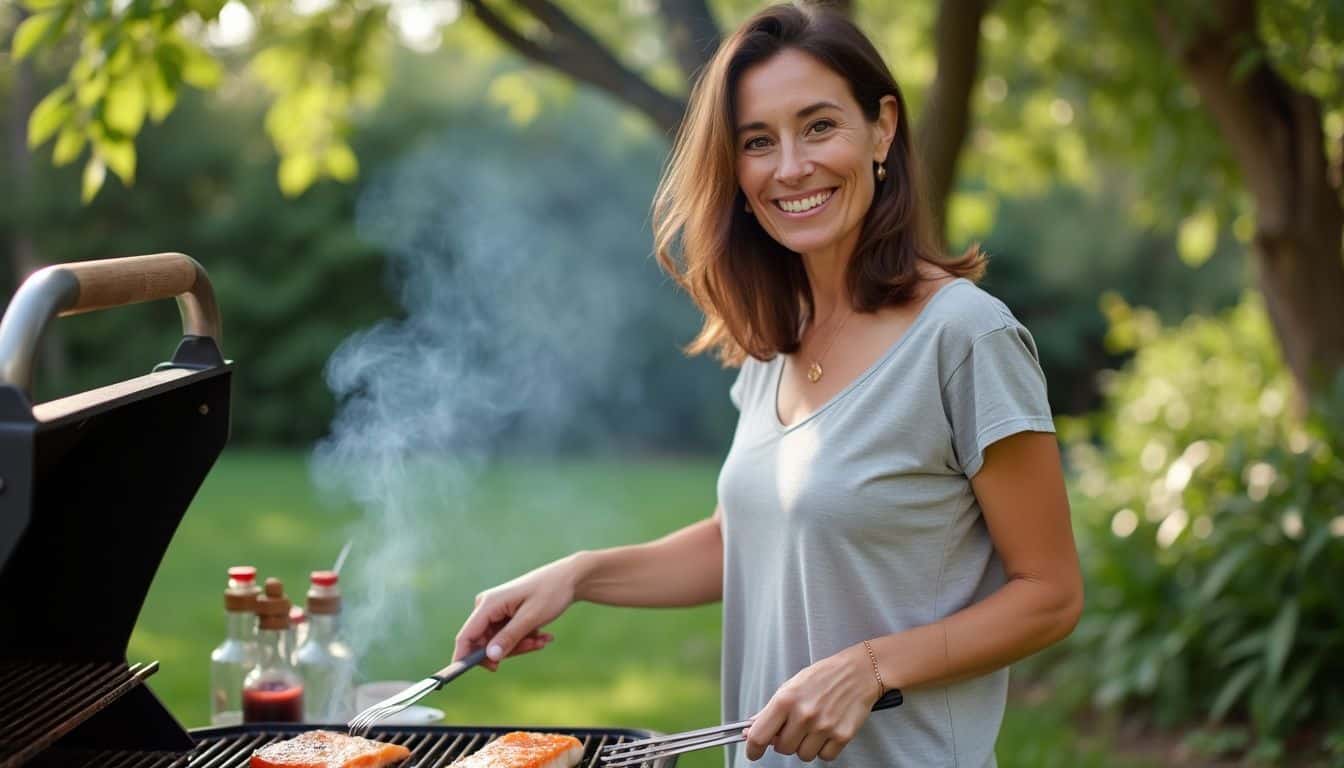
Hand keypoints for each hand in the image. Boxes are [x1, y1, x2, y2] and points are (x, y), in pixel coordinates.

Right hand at [452, 555, 582, 670]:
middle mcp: (487, 607)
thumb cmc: (550, 592)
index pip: (466, 636)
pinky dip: (524, 638)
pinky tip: (542, 635)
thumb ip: (509, 637)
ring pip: (499, 642)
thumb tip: (490, 657)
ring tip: (543, 639)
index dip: (464, 657)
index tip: (471, 673)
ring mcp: (496, 611)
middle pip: (485, 643)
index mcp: (488, 604)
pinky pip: (508, 636)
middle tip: (534, 646)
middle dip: (509, 649)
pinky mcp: (505, 614)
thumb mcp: (530, 618)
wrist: (568, 579)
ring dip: (521, 644)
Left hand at [743, 644, 879, 761]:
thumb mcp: (791, 686)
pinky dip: (824, 749)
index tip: (753, 752)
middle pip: (782, 749)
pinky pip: (825, 756)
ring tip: (813, 727)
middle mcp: (804, 714)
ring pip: (803, 755)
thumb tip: (750, 729)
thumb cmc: (824, 676)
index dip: (753, 748)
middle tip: (795, 727)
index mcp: (786, 700)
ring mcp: (824, 727)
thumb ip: (770, 710)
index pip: (759, 735)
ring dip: (805, 746)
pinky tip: (827, 732)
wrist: (859, 672)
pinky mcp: (842, 735)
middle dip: (785, 742)